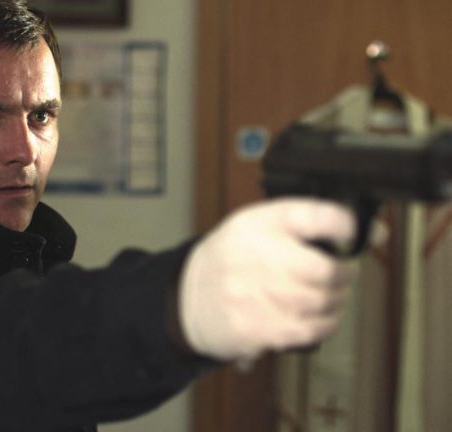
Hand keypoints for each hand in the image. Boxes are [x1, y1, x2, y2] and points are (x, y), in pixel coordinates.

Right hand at [179, 198, 356, 360]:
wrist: (188, 295)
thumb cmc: (228, 258)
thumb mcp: (254, 225)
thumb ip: (299, 224)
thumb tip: (354, 228)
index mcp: (260, 222)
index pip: (315, 214)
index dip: (344, 224)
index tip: (355, 233)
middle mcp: (260, 254)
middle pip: (328, 268)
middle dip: (346, 273)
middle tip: (343, 272)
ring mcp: (259, 293)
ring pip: (324, 301)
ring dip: (336, 300)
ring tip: (328, 295)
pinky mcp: (259, 326)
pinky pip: (311, 329)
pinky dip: (325, 324)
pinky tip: (318, 317)